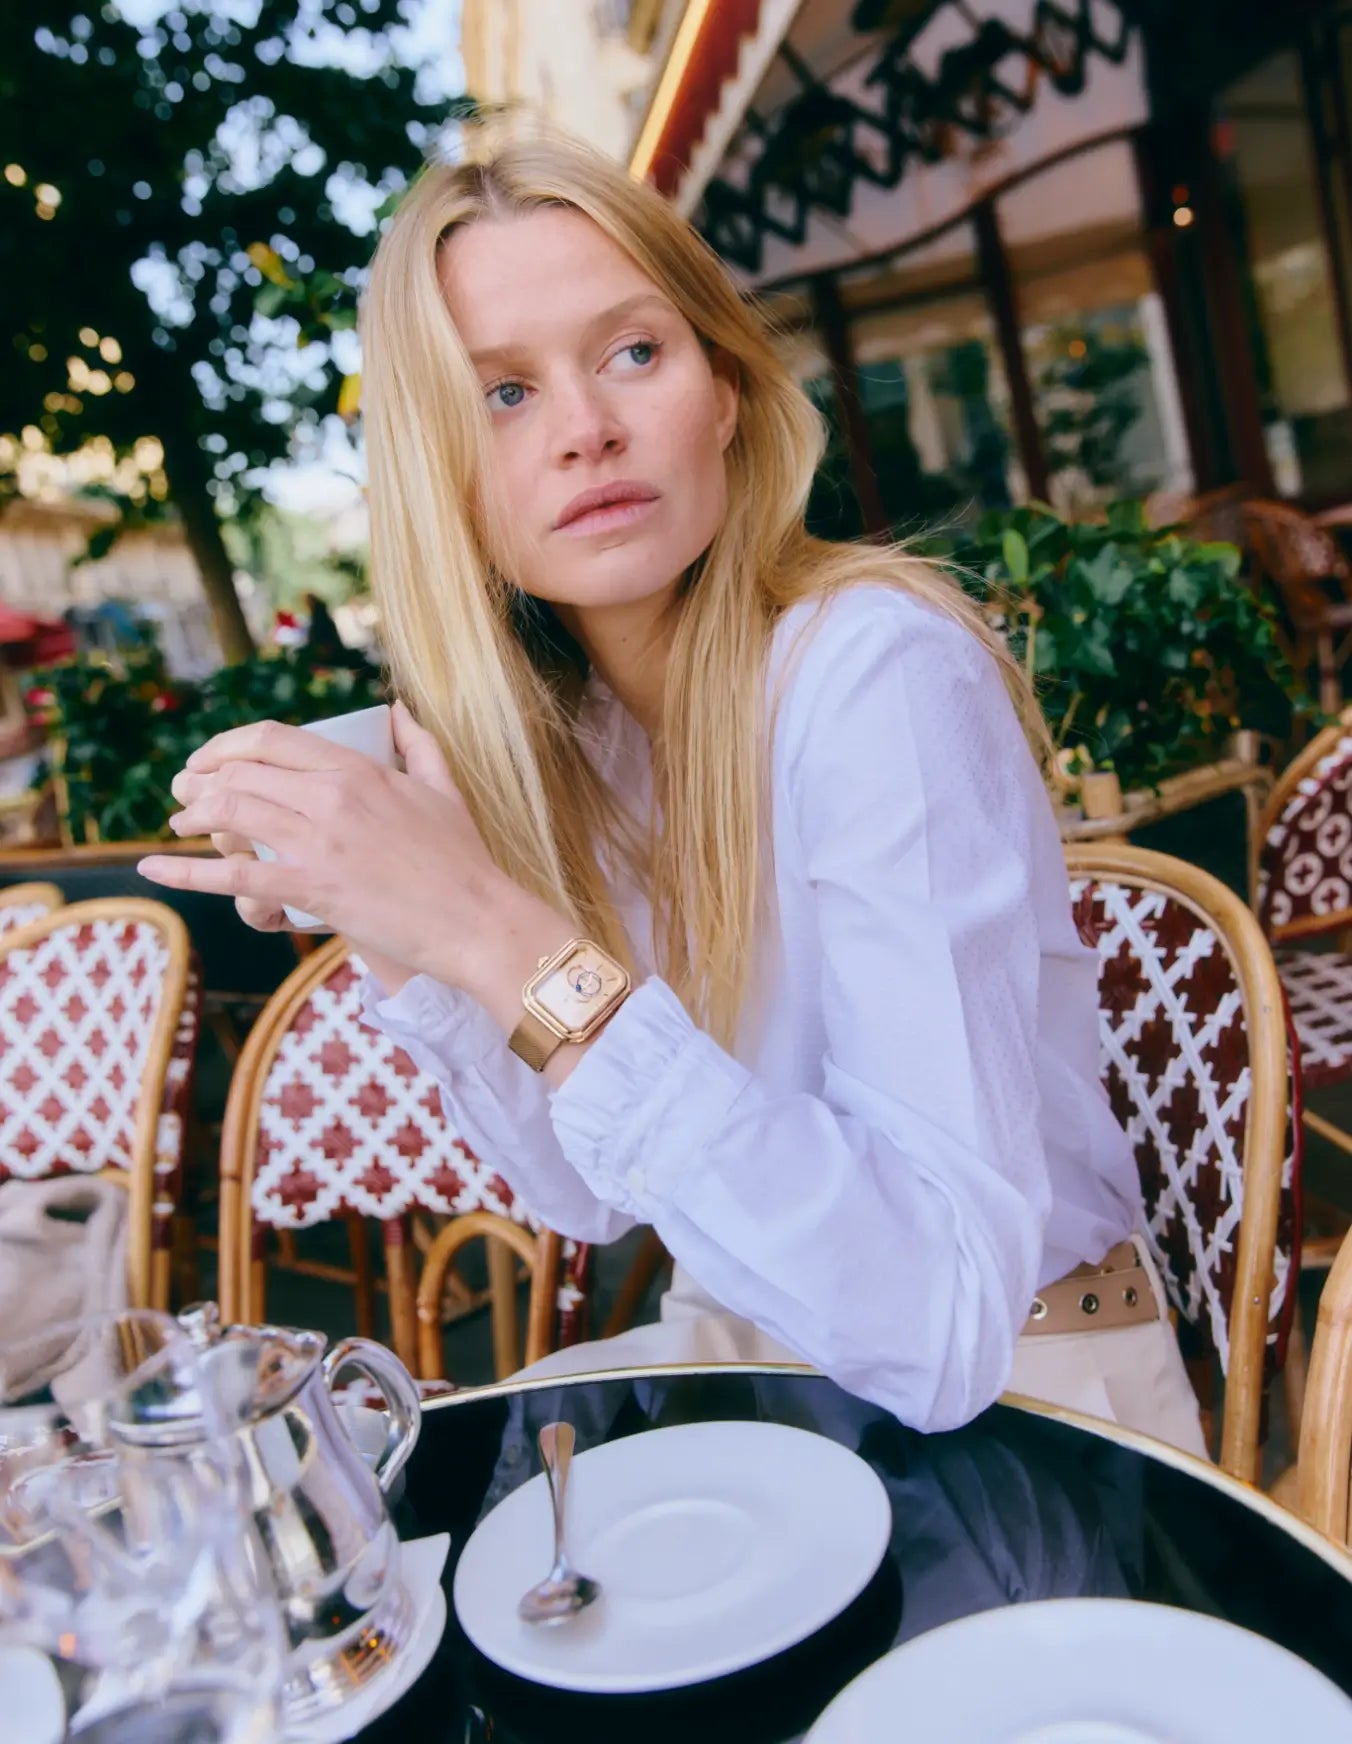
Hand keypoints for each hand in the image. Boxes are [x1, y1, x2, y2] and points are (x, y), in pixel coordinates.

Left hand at [137, 701, 553, 991]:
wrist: (476, 919)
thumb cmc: (464, 860)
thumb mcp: (443, 789)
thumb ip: (419, 744)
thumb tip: (399, 708)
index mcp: (358, 769)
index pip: (273, 739)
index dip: (228, 744)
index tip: (208, 759)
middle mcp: (332, 796)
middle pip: (242, 772)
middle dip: (201, 780)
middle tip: (183, 794)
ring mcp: (319, 842)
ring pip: (231, 812)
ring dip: (191, 817)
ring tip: (177, 826)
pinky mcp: (311, 888)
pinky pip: (234, 874)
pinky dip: (186, 871)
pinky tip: (154, 868)